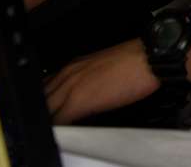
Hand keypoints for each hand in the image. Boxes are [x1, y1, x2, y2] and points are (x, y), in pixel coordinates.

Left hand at [45, 39, 159, 124]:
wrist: (148, 59)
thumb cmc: (135, 62)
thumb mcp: (105, 66)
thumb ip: (89, 78)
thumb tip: (88, 92)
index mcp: (74, 66)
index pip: (47, 86)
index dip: (48, 100)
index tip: (53, 109)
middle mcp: (68, 74)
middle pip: (43, 98)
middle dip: (45, 110)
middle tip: (54, 120)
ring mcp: (70, 87)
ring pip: (47, 109)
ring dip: (51, 119)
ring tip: (60, 126)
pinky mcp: (78, 102)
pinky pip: (59, 120)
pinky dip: (60, 127)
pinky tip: (68, 131)